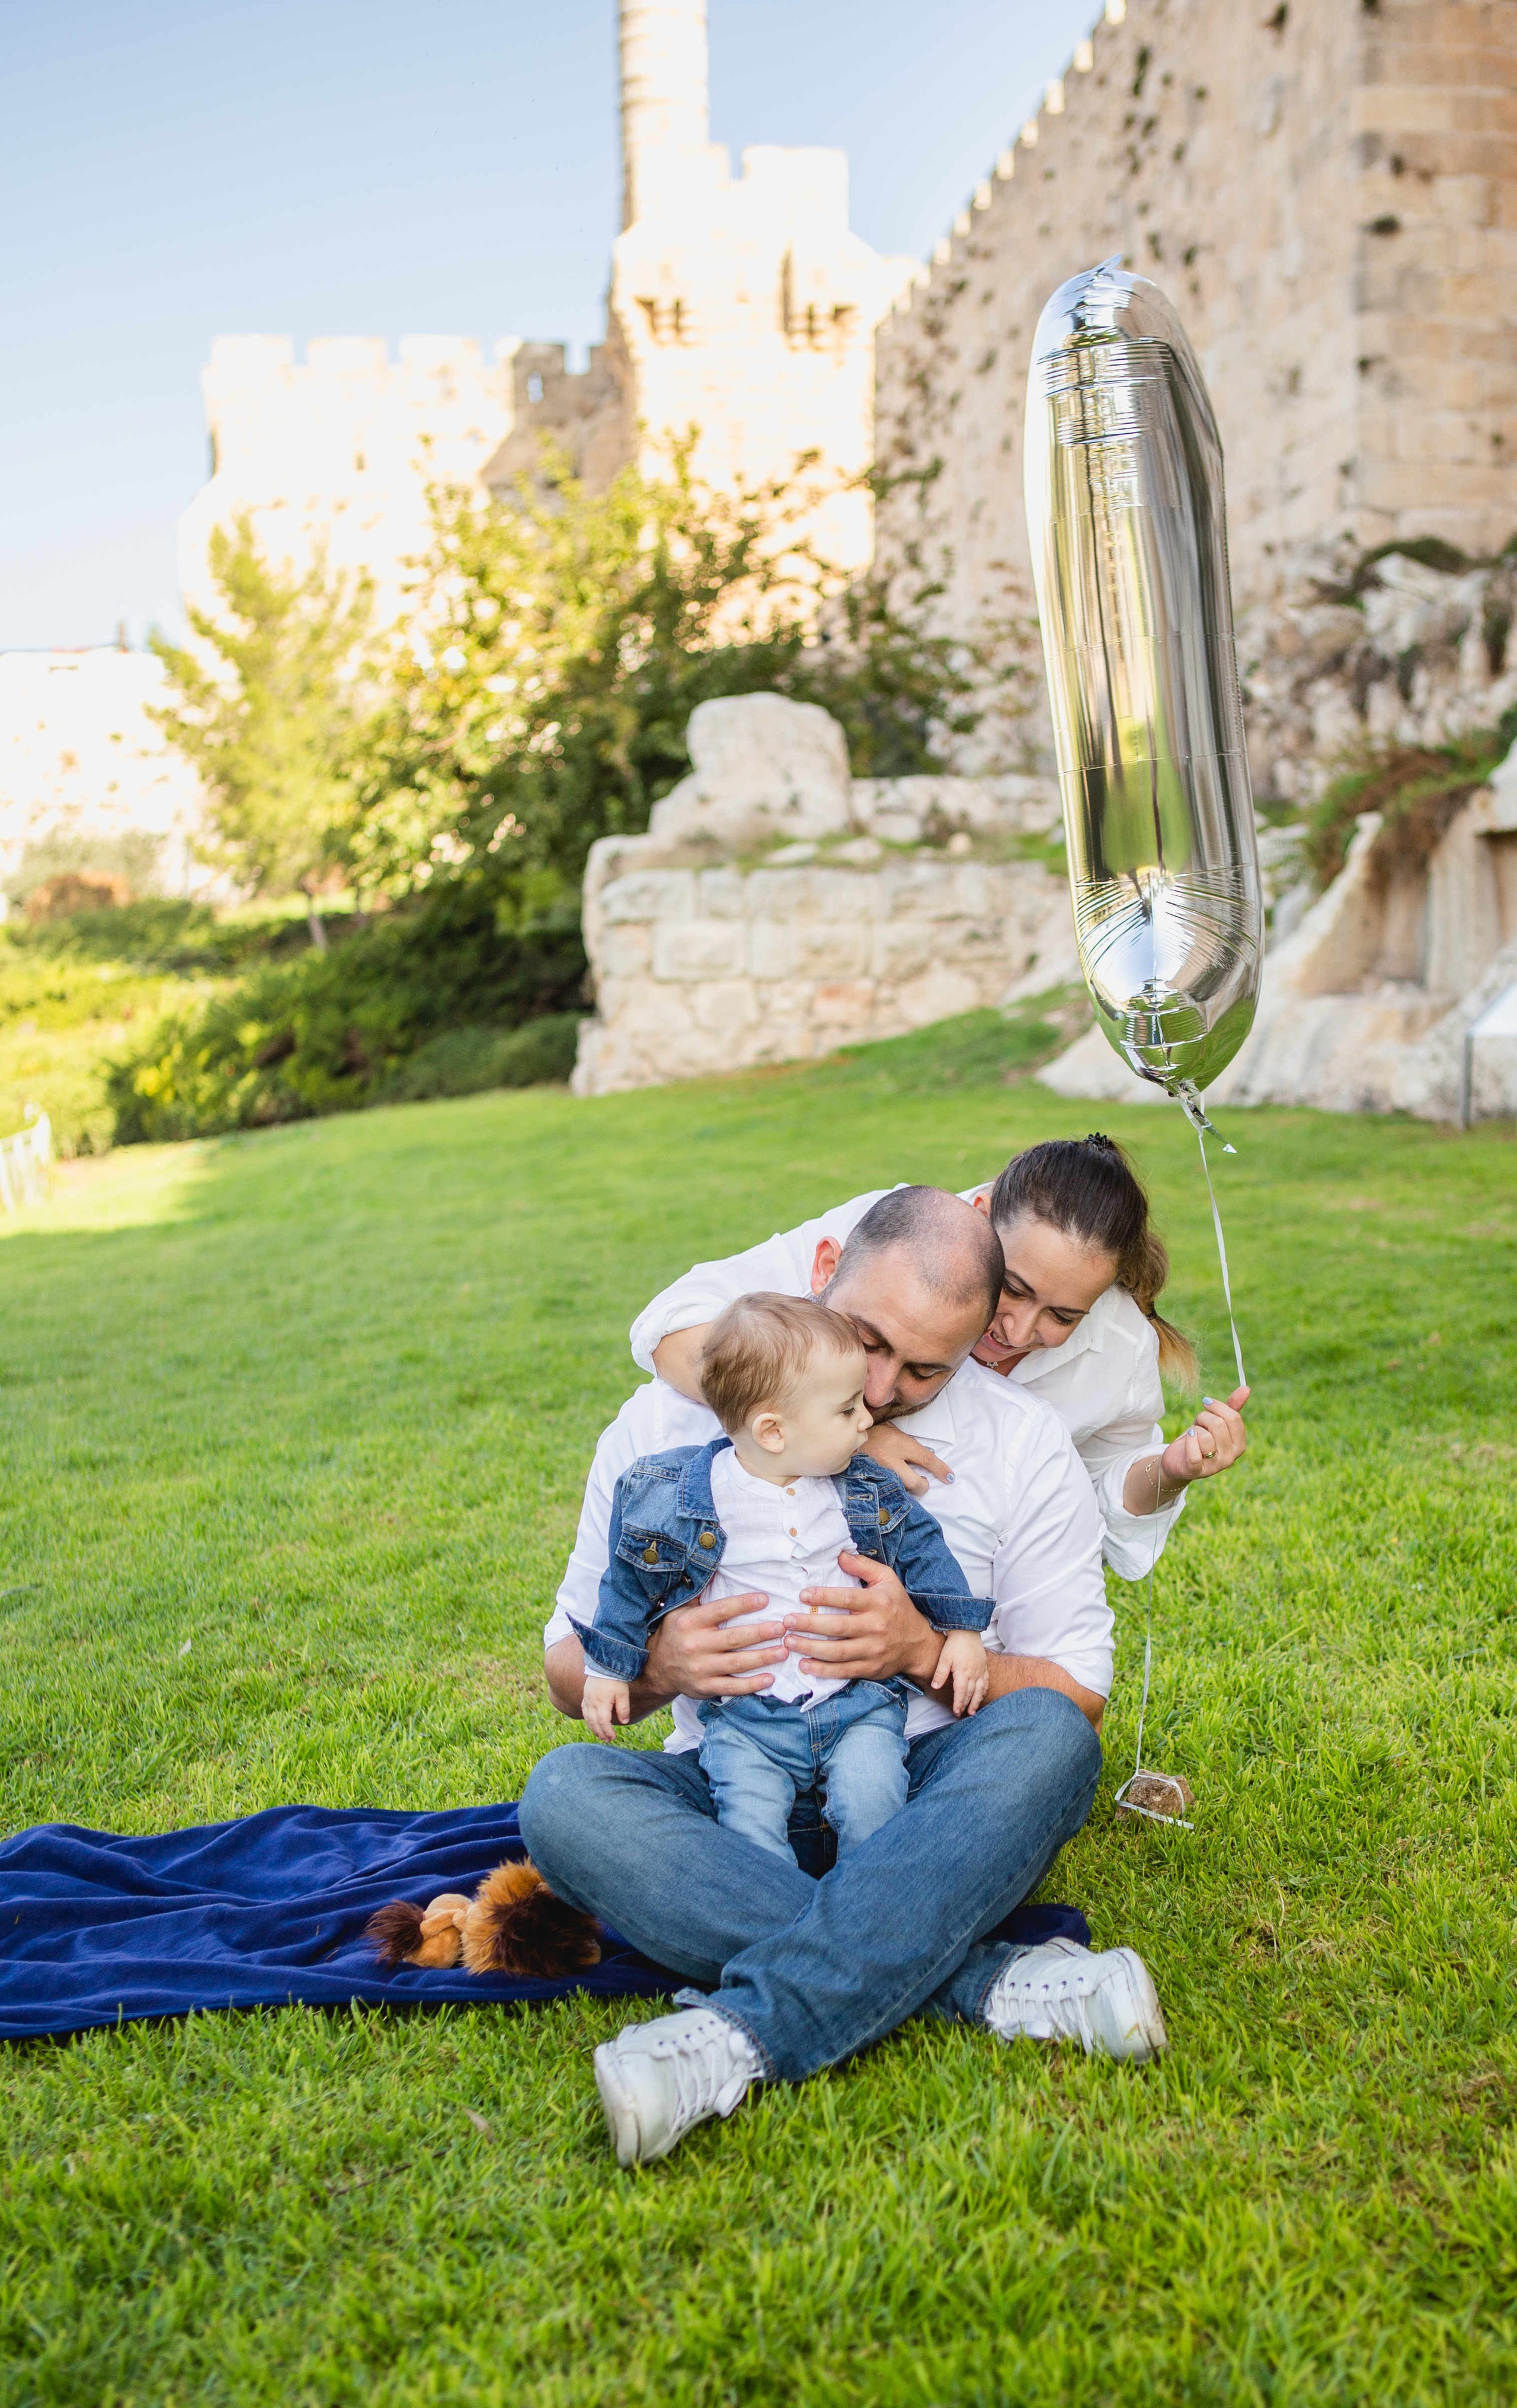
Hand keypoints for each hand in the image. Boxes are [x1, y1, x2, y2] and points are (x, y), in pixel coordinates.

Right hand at [582, 1675, 630, 1741]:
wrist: (604, 1664)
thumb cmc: (615, 1679)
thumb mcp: (623, 1693)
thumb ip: (623, 1708)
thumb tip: (624, 1722)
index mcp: (601, 1702)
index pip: (603, 1722)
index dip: (607, 1731)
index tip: (613, 1737)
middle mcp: (592, 1702)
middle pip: (593, 1722)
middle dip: (600, 1733)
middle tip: (607, 1740)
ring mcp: (587, 1699)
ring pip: (587, 1718)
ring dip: (593, 1728)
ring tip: (600, 1735)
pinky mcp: (585, 1695)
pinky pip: (584, 1711)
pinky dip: (588, 1719)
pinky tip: (592, 1722)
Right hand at [641, 1589, 786, 1702]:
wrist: (656, 1668)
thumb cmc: (675, 1633)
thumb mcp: (680, 1611)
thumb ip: (700, 1595)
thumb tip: (717, 1569)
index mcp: (690, 1622)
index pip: (721, 1610)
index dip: (743, 1604)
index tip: (765, 1599)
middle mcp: (695, 1645)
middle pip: (734, 1638)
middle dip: (761, 1632)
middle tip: (782, 1627)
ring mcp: (700, 1668)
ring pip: (737, 1663)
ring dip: (763, 1657)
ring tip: (784, 1651)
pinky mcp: (705, 1687)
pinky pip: (732, 1686)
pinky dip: (752, 1684)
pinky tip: (770, 1678)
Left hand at [787, 1552, 937, 1684]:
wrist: (918, 1644)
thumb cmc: (897, 1607)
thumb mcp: (887, 1580)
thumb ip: (863, 1566)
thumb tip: (839, 1555)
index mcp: (878, 1602)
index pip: (848, 1598)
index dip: (824, 1596)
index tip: (802, 1594)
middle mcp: (876, 1627)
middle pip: (838, 1627)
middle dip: (809, 1625)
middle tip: (787, 1621)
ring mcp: (873, 1650)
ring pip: (838, 1652)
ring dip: (810, 1648)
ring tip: (789, 1642)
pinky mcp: (870, 1668)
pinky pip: (843, 1671)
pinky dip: (823, 1670)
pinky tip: (804, 1665)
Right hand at [858, 1422, 952, 1496]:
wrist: (843, 1437)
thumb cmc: (871, 1431)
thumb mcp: (892, 1430)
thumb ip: (908, 1443)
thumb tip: (925, 1458)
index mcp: (898, 1443)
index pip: (925, 1458)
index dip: (939, 1469)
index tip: (950, 1477)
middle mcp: (889, 1460)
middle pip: (915, 1484)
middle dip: (922, 1486)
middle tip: (922, 1481)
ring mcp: (878, 1473)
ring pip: (901, 1490)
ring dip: (907, 1488)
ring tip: (904, 1480)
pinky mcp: (869, 1481)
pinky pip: (887, 1492)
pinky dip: (893, 1491)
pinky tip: (892, 1485)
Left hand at [931, 1630, 989, 1716]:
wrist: (967, 1631)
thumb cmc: (954, 1644)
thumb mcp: (944, 1658)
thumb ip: (940, 1673)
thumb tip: (934, 1687)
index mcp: (963, 1672)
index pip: (961, 1692)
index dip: (958, 1703)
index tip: (956, 1712)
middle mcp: (974, 1673)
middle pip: (971, 1693)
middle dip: (966, 1705)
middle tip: (962, 1714)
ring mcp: (981, 1670)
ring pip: (980, 1690)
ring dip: (976, 1701)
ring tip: (973, 1711)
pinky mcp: (984, 1666)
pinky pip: (986, 1682)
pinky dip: (983, 1691)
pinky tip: (981, 1695)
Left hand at [1161, 1385, 1248, 1487]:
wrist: (1178, 1460)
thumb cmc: (1199, 1438)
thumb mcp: (1215, 1421)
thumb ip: (1231, 1407)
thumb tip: (1246, 1388)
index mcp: (1239, 1445)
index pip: (1234, 1419)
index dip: (1218, 1406)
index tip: (1206, 1402)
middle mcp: (1230, 1458)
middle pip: (1218, 1425)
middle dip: (1203, 1417)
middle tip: (1197, 1423)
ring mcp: (1215, 1467)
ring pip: (1205, 1437)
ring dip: (1194, 1430)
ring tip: (1192, 1435)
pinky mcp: (1196, 1471)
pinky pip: (1194, 1453)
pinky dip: (1188, 1441)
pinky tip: (1187, 1439)